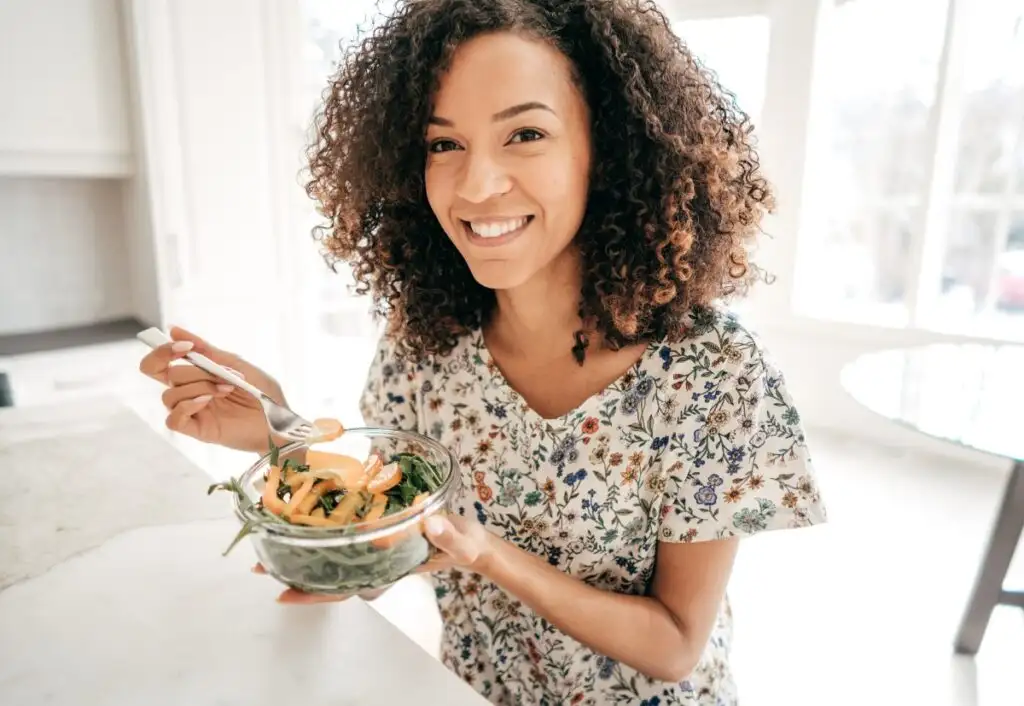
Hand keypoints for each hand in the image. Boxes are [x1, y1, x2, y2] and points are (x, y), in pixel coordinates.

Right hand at [138, 325, 286, 452]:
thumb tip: (173, 330)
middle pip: (164, 375)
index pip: (159, 363)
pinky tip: (208, 401)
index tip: (186, 346)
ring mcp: (192, 412)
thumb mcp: (236, 364)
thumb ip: (206, 350)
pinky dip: (187, 406)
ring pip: (169, 395)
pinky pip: (172, 419)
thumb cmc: (261, 392)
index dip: (162, 352)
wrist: (280, 419)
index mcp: (195, 376)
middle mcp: (189, 393)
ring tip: (227, 389)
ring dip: (199, 386)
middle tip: (221, 373)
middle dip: (194, 370)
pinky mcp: (197, 430)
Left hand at [252, 514, 494, 604]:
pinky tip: (304, 511)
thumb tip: (431, 523)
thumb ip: (449, 535)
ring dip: (300, 545)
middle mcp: (371, 561)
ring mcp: (371, 546)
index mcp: (385, 568)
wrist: (469, 539)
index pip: (343, 588)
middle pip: (324, 574)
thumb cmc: (463, 544)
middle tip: (256, 564)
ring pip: (329, 553)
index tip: (280, 595)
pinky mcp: (376, 528)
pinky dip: (322, 524)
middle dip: (291, 571)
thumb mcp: (461, 541)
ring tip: (269, 535)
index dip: (311, 595)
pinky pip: (343, 531)